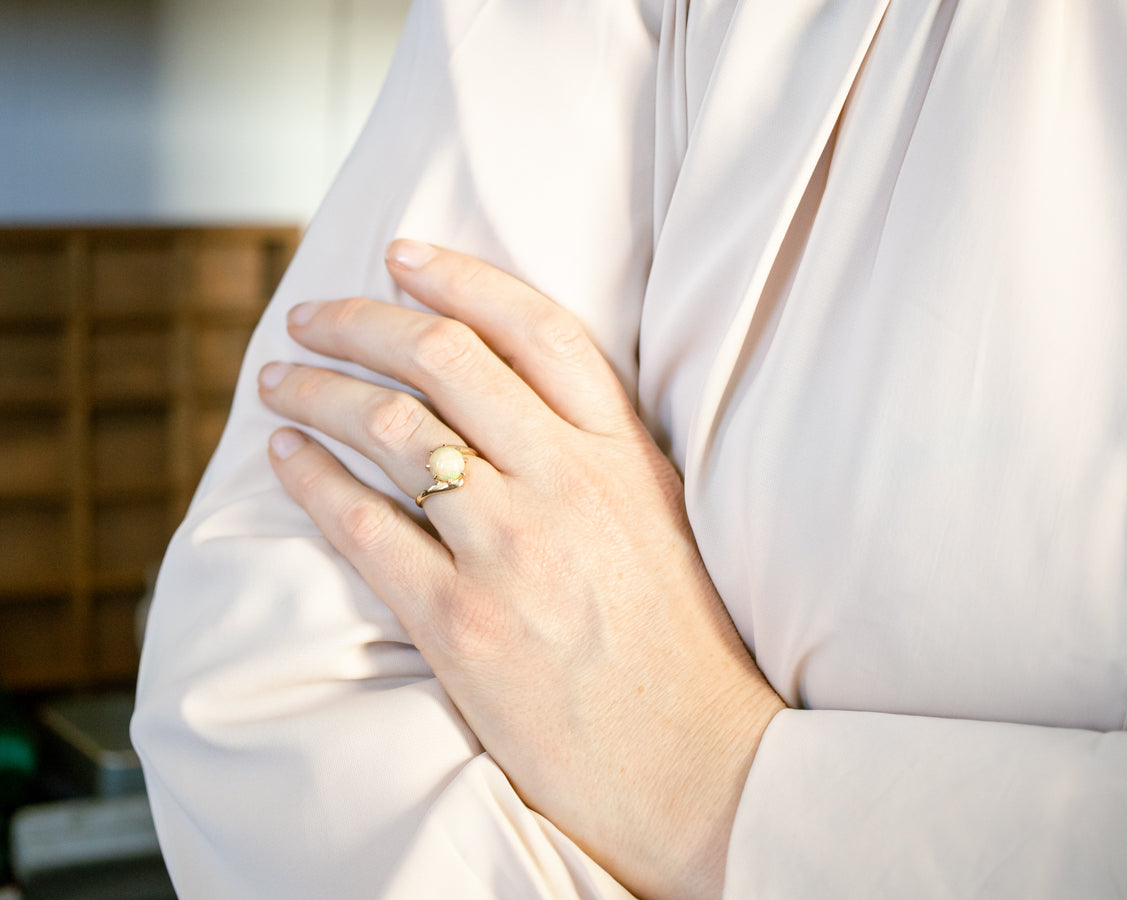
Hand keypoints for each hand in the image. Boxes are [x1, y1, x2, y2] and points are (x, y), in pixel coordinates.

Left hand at [256, 240, 784, 898]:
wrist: (695, 762)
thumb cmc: (681, 645)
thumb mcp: (662, 520)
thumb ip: (602, 450)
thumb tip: (514, 394)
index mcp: (625, 453)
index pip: (534, 327)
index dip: (458, 276)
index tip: (401, 254)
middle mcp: (567, 483)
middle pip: (442, 357)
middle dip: (361, 319)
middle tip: (314, 314)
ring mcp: (512, 550)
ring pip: (391, 427)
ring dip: (319, 390)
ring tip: (281, 380)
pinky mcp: (461, 622)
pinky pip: (363, 526)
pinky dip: (311, 480)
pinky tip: (286, 457)